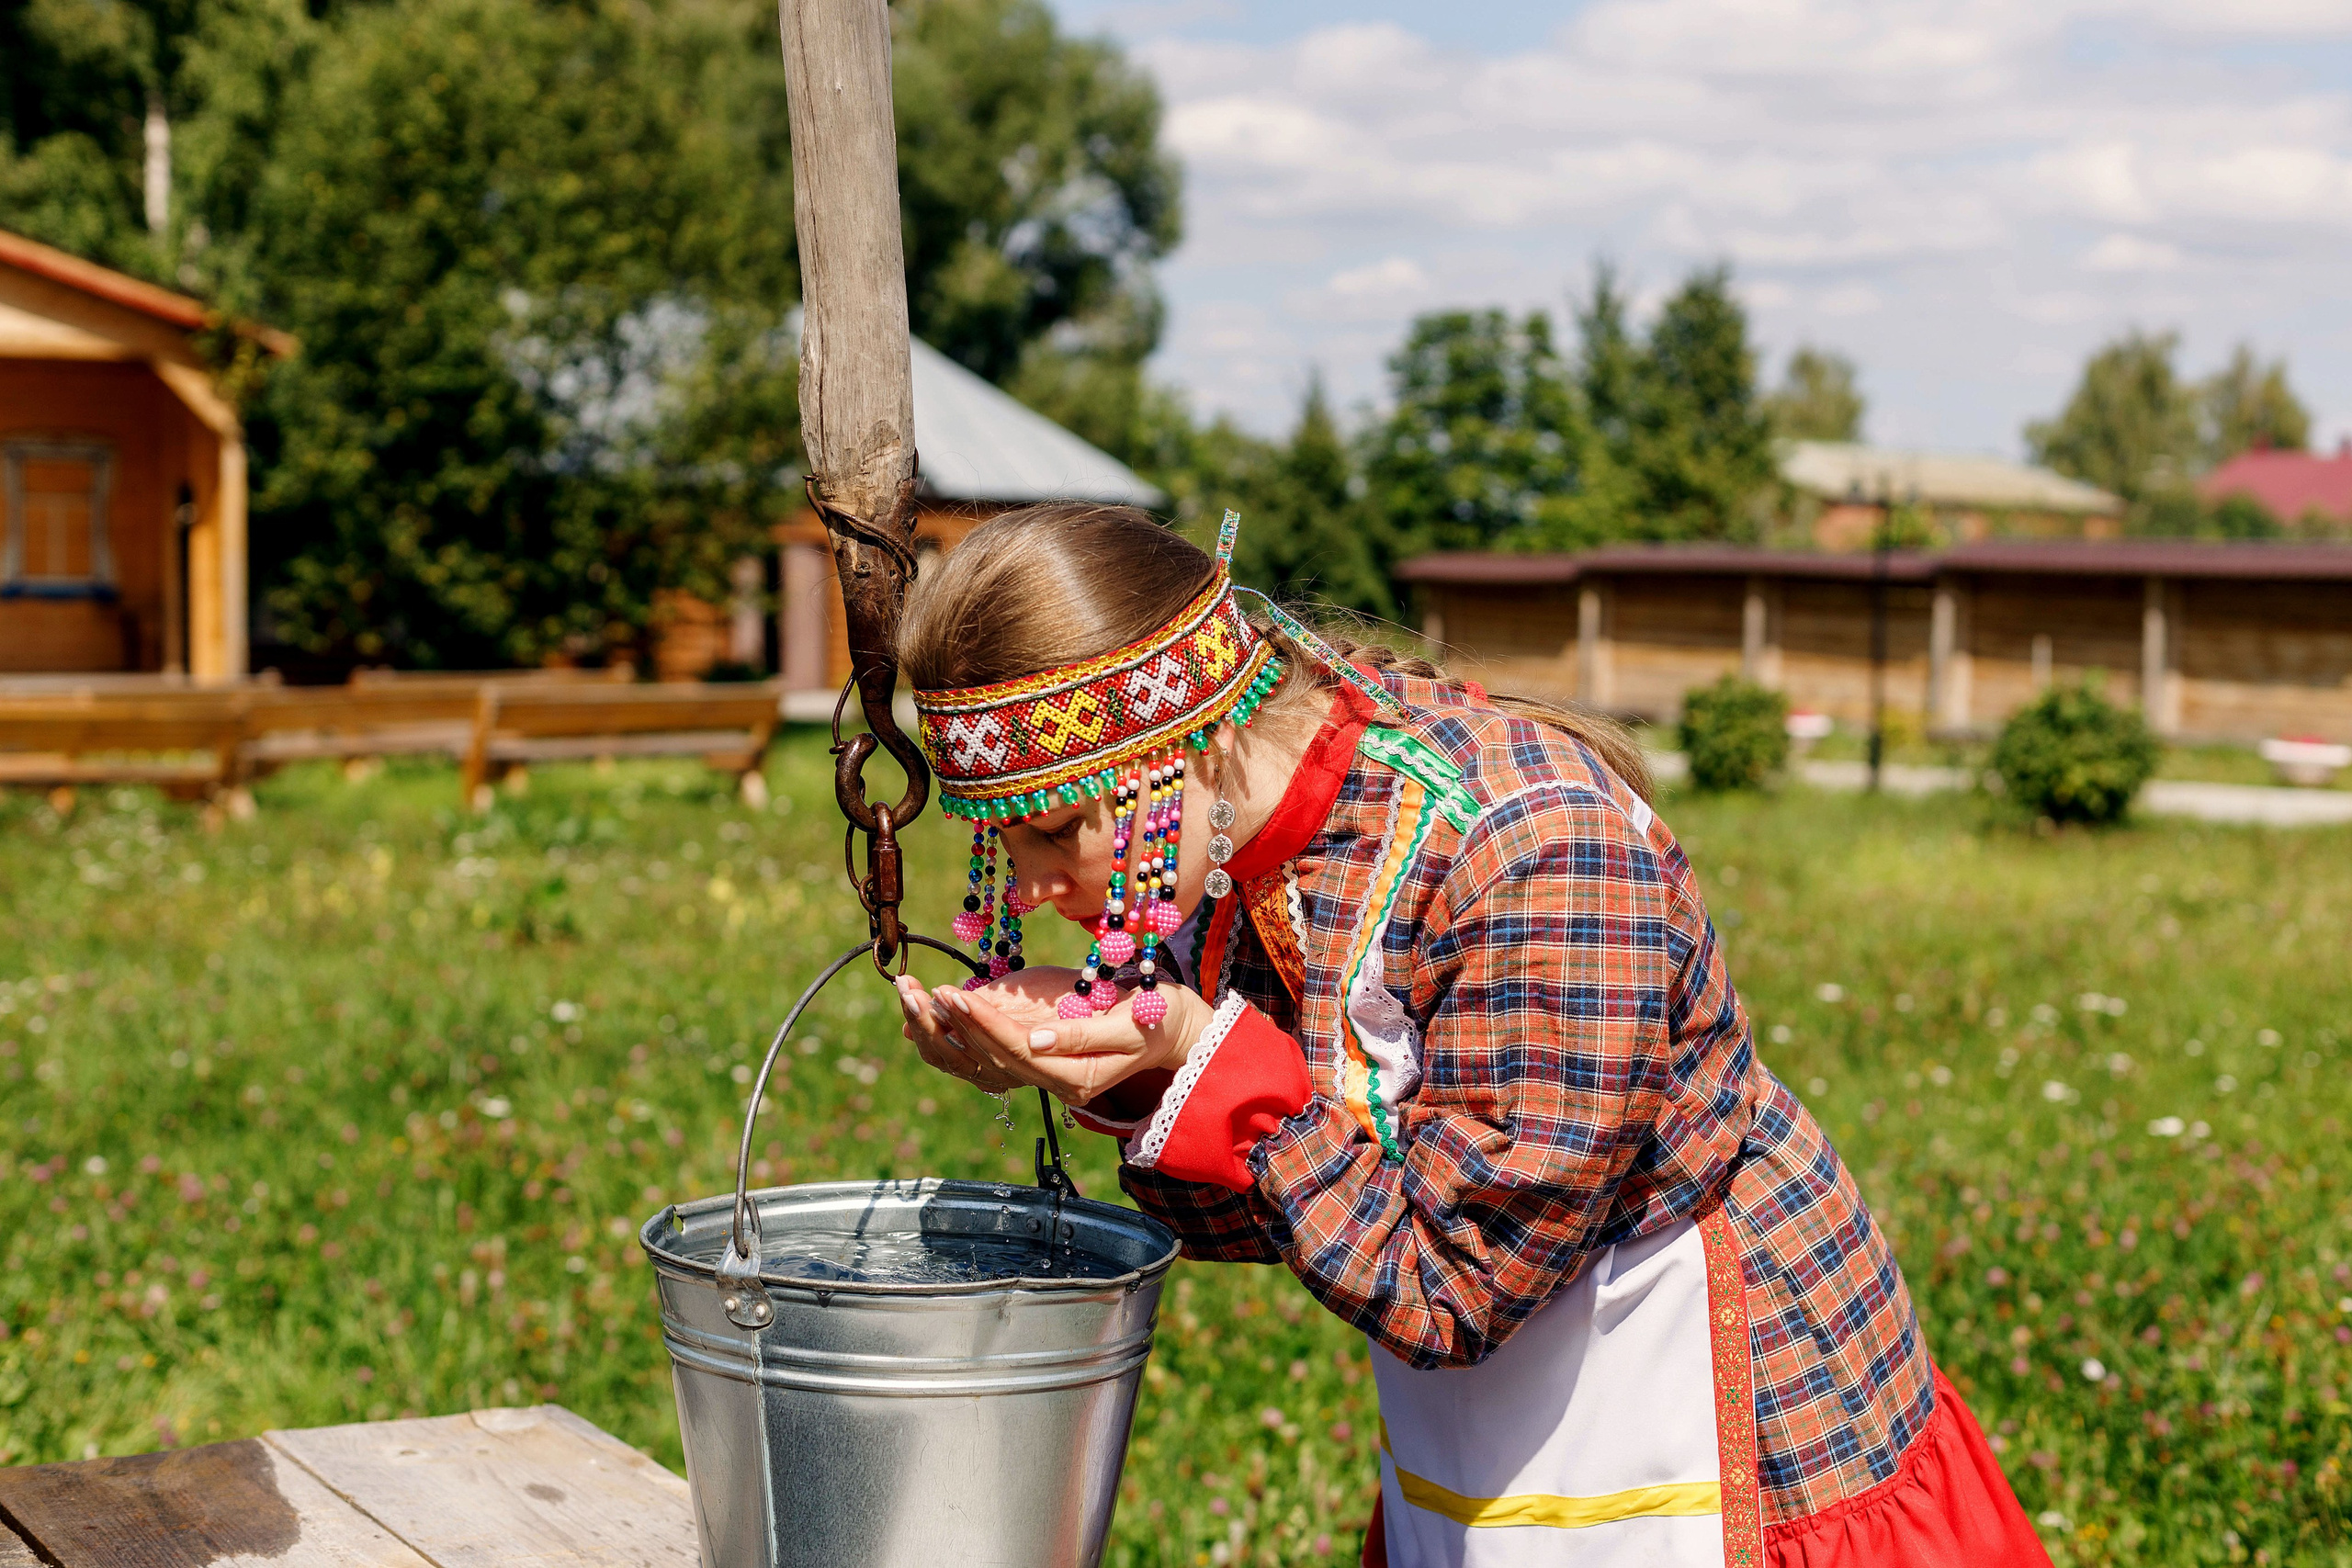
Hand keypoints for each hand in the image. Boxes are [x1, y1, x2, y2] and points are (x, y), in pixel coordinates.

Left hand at [903, 968, 1214, 1105]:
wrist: (1170, 1030)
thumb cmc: (1156, 1017)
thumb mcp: (1129, 1023)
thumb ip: (1082, 1035)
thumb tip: (1036, 1041)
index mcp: (1078, 1080)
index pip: (1019, 1052)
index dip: (985, 1025)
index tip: (956, 995)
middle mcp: (1057, 1087)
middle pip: (994, 1061)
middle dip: (957, 1026)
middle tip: (924, 992)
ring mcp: (1046, 1080)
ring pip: (984, 1064)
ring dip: (948, 1033)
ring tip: (918, 999)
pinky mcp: (1039, 1065)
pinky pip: (989, 1059)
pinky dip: (957, 1038)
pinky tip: (931, 1016)